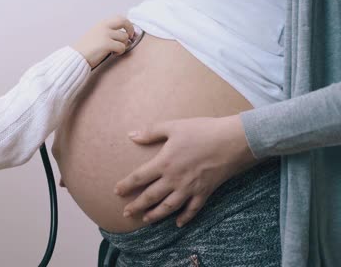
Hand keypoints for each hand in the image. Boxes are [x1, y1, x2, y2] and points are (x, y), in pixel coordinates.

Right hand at [72, 16, 133, 68]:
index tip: (128, 31)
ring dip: (123, 45)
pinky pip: (122, 47)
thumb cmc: (85, 49)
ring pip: (124, 37)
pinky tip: (113, 54)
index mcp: (101, 24)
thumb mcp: (95, 34)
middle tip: (130, 37)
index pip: (119, 18)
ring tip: (115, 50)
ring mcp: (105, 34)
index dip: (127, 24)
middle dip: (130, 29)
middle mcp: (104, 26)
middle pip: (124, 22)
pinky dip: (120, 52)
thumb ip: (107, 32)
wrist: (76, 56)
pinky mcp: (106, 44)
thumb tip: (123, 34)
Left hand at [114, 115, 258, 226]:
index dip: (126, 186)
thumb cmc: (202, 131)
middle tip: (126, 213)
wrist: (232, 141)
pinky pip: (193, 209)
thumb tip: (131, 135)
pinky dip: (185, 217)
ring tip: (146, 220)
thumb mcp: (173, 126)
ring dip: (156, 215)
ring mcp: (190, 188)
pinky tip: (178, 223)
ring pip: (169, 207)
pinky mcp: (205, 192)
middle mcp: (174, 179)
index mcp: (164, 163)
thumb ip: (151, 132)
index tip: (117, 192)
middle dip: (137, 206)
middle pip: (151, 197)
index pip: (139, 178)